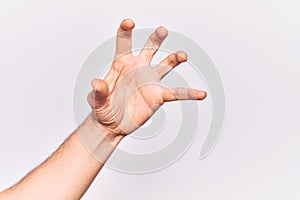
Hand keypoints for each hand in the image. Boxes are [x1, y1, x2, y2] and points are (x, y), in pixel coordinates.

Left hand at [87, 19, 206, 140]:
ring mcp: (150, 80)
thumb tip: (97, 82)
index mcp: (122, 63)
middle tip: (162, 30)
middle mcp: (138, 68)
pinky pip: (177, 93)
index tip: (129, 23)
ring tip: (183, 55)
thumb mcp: (96, 101)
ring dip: (175, 59)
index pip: (124, 42)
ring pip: (167, 65)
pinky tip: (201, 94)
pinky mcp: (158, 95)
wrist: (112, 124)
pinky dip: (189, 94)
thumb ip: (98, 91)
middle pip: (150, 47)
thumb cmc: (103, 109)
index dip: (126, 30)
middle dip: (156, 38)